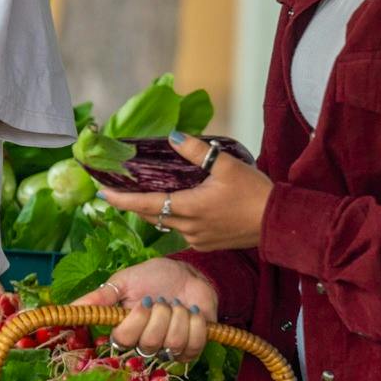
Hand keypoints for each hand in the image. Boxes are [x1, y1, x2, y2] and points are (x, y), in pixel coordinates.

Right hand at [71, 257, 218, 361]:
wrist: (187, 273)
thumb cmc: (152, 278)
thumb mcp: (123, 282)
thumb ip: (100, 297)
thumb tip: (71, 308)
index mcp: (125, 329)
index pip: (123, 340)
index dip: (136, 323)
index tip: (145, 302)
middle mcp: (145, 344)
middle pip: (149, 343)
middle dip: (160, 315)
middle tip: (163, 299)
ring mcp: (169, 349)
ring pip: (173, 344)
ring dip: (179, 317)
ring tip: (178, 304)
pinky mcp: (193, 349)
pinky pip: (194, 345)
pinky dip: (196, 324)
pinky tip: (193, 312)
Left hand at [99, 132, 272, 251]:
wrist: (279, 223)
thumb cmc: (255, 193)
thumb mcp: (227, 166)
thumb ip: (197, 151)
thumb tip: (174, 136)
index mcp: (189, 208)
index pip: (145, 204)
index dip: (121, 199)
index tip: (101, 192)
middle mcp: (188, 227)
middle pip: (151, 215)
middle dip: (131, 204)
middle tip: (115, 190)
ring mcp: (197, 239)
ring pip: (165, 223)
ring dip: (152, 210)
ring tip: (142, 194)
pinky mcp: (207, 244)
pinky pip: (181, 230)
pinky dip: (172, 218)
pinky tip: (176, 206)